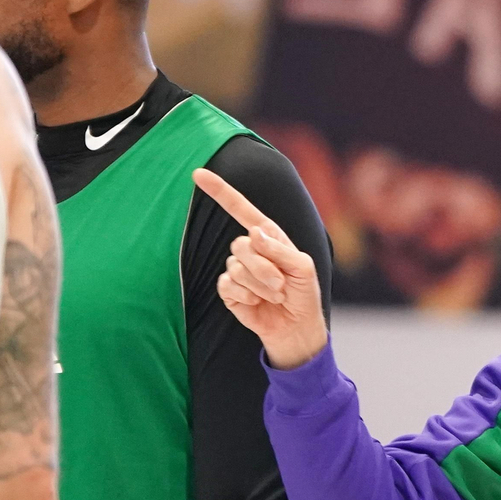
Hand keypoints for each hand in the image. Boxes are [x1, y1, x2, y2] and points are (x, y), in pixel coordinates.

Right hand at [192, 167, 327, 369]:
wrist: (296, 325)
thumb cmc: (303, 293)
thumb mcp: (303, 268)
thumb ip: (279, 249)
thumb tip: (253, 232)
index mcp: (268, 236)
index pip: (240, 209)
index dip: (219, 191)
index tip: (197, 173)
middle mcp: (250, 249)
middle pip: (240, 245)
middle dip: (264, 268)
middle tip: (281, 285)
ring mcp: (237, 268)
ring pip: (236, 268)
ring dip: (260, 286)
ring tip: (275, 295)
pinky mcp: (229, 289)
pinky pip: (228, 285)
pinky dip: (247, 296)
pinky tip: (257, 302)